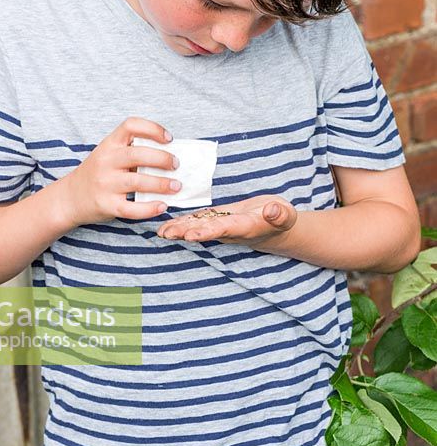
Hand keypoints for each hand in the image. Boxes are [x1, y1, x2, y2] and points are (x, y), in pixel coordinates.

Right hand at [61, 117, 181, 226]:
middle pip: (138, 155)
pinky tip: (163, 205)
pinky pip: (131, 209)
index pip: (130, 126)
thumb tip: (170, 155)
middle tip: (176, 164)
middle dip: (162, 159)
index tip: (169, 139)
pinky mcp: (107, 205)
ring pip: (137, 182)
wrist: (70, 198)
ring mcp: (105, 184)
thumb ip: (132, 151)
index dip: (153, 129)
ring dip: (161, 184)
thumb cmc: (97, 173)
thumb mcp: (109, 154)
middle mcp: (105, 161)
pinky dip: (150, 208)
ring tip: (176, 186)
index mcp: (109, 144)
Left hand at [156, 195, 296, 246]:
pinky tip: (167, 225)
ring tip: (160, 232)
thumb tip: (273, 210)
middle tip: (166, 234)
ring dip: (179, 229)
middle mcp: (229, 230)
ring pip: (197, 226)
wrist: (276, 228)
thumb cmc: (281, 219)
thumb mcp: (285, 214)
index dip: (207, 232)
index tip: (191, 235)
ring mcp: (221, 226)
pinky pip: (198, 221)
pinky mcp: (217, 220)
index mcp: (244, 227)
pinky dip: (183, 222)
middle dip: (185, 232)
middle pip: (204, 230)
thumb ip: (279, 214)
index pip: (223, 229)